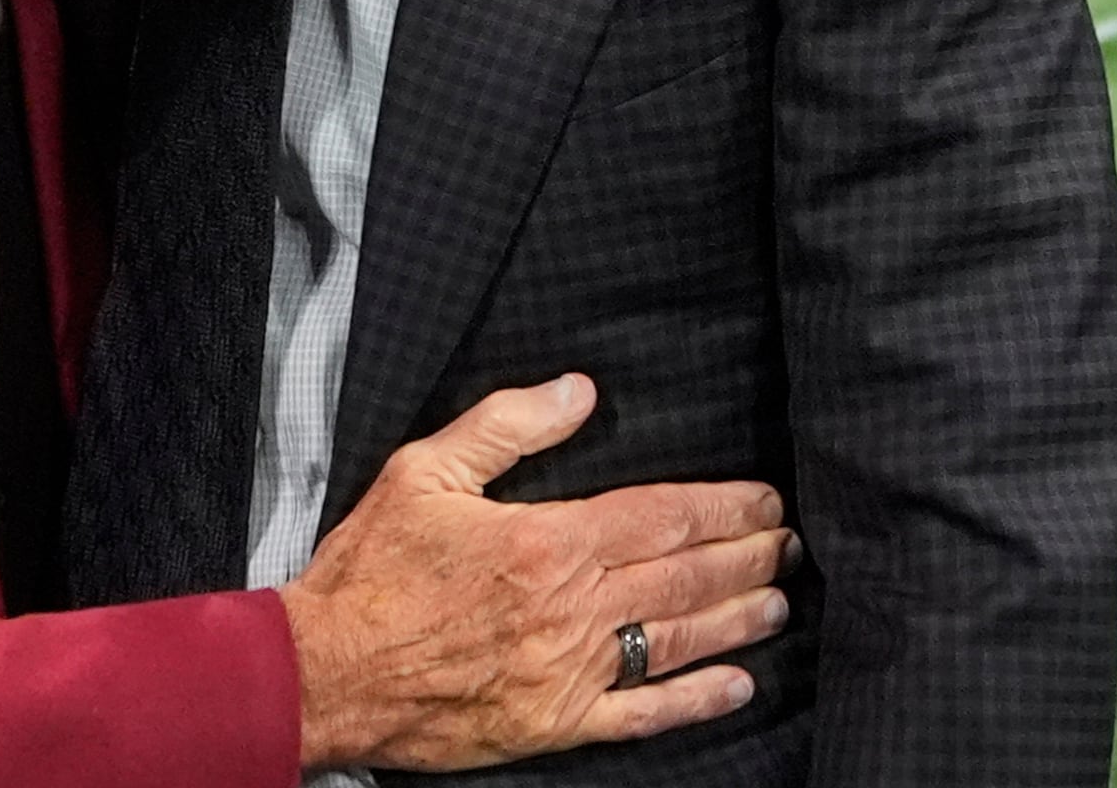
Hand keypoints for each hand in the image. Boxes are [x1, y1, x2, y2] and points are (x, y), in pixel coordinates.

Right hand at [281, 375, 794, 773]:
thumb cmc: (370, 573)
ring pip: (678, 640)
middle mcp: (571, 609)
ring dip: (738, 619)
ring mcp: (570, 673)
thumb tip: (578, 392)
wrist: (327, 673)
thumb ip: (506, 426)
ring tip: (778, 600)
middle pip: (683, 576)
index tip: (763, 499)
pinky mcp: (557, 724)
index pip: (661, 517)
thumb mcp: (423, 472)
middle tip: (789, 543)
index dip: (723, 507)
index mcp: (546, 541)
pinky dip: (697, 700)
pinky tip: (736, 685)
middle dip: (747, 556)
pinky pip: (644, 714)